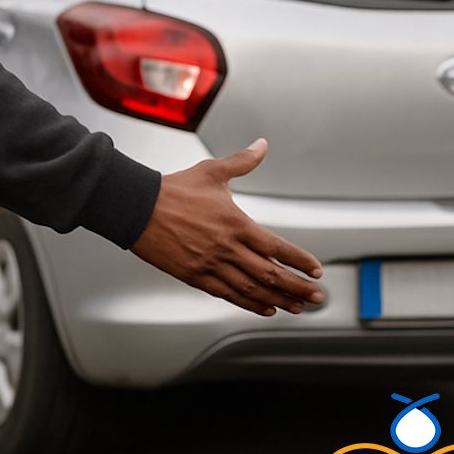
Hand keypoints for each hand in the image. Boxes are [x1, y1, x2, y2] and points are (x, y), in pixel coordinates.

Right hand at [130, 139, 324, 316]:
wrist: (136, 207)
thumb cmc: (172, 190)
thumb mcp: (211, 171)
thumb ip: (242, 161)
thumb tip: (262, 145)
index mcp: (236, 223)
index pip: (278, 247)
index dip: (300, 261)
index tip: (315, 270)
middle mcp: (227, 248)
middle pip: (272, 274)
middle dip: (298, 287)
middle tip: (316, 295)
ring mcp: (211, 265)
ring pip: (253, 289)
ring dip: (280, 300)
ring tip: (297, 306)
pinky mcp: (195, 276)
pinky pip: (229, 295)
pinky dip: (250, 304)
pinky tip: (264, 308)